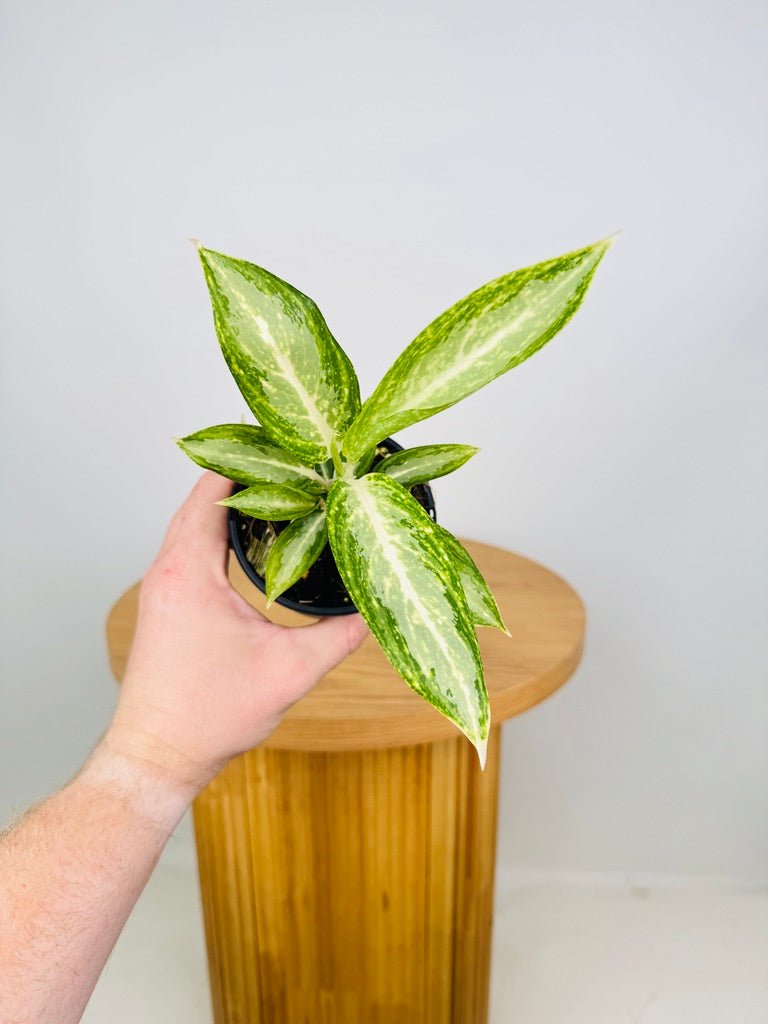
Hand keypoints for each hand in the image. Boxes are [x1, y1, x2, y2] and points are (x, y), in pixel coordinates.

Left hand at [103, 472, 367, 796]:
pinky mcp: (164, 605)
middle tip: (292, 465)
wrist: (156, 755)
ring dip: (230, 506)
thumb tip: (373, 610)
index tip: (285, 447)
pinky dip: (217, 533)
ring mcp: (161, 588)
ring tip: (278, 495)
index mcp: (189, 571)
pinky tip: (249, 542)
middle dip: (246, 477)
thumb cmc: (208, 716)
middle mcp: (166, 571)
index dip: (248, 460)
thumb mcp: (289, 672)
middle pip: (202, 499)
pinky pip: (189, 549)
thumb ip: (338, 636)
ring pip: (194, 525)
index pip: (211, 490)